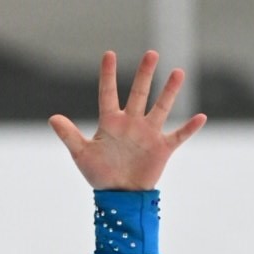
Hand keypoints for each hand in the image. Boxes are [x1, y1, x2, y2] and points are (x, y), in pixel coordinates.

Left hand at [49, 49, 205, 190]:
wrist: (119, 198)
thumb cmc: (100, 175)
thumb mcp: (82, 155)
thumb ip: (69, 135)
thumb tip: (53, 118)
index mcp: (111, 122)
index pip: (107, 93)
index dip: (108, 75)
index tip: (109, 55)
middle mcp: (131, 123)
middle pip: (138, 94)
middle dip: (144, 75)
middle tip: (151, 54)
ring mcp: (148, 134)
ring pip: (160, 108)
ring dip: (169, 92)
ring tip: (177, 72)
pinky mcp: (161, 149)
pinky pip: (178, 136)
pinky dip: (189, 128)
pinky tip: (201, 117)